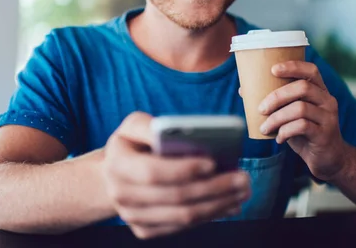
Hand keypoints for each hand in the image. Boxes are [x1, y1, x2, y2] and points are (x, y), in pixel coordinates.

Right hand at [101, 112, 250, 239]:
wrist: (113, 174)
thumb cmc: (132, 143)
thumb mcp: (133, 125)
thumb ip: (151, 125)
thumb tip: (180, 132)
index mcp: (117, 164)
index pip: (153, 172)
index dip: (184, 169)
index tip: (213, 162)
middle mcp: (121, 194)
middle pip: (174, 196)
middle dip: (213, 188)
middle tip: (242, 178)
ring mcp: (132, 216)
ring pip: (182, 216)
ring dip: (217, 205)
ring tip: (241, 192)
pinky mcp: (144, 230)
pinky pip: (181, 227)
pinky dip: (208, 216)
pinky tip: (228, 204)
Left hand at [257, 61, 348, 181]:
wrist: (328, 158)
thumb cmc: (305, 132)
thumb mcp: (291, 115)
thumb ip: (275, 102)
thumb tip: (244, 90)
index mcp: (319, 90)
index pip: (311, 70)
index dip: (293, 66)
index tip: (272, 69)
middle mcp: (327, 100)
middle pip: (303, 87)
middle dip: (277, 96)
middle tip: (261, 109)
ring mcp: (328, 117)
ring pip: (300, 108)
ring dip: (277, 118)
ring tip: (265, 128)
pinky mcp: (325, 134)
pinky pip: (302, 127)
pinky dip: (285, 131)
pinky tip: (279, 138)